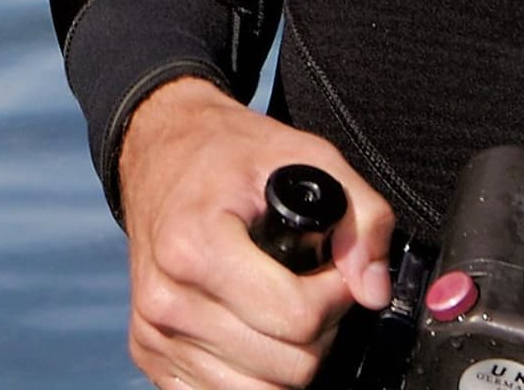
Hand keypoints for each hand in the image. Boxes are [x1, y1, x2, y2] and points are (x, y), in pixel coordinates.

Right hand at [116, 77, 393, 389]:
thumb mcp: (306, 155)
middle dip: (318, 330)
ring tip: (280, 303)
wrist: (158, 155)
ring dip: (289, 356)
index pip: (296, 317)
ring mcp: (154, 334)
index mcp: (195, 245)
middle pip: (288, 365)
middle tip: (310, 286)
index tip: (332, 269)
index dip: (336, 296)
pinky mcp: (150, 356)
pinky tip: (253, 328)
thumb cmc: (230, 156)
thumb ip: (362, 218)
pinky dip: (254, 373)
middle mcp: (167, 298)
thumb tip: (373, 291)